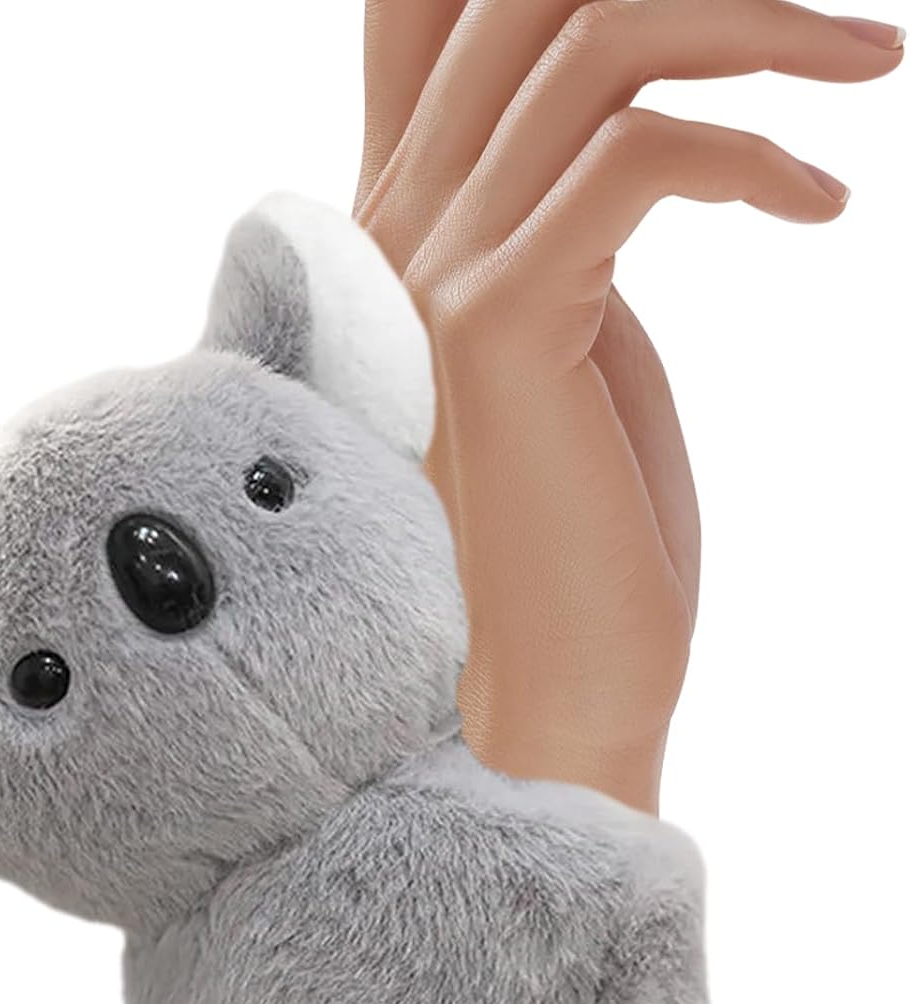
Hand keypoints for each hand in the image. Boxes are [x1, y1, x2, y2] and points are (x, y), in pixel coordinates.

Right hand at [356, 0, 901, 801]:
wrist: (551, 681)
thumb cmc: (580, 524)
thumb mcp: (567, 331)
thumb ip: (562, 211)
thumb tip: (629, 126)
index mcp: (408, 221)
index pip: (426, 11)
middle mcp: (397, 224)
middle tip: (831, 25)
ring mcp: (435, 272)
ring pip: (593, 46)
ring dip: (759, 28)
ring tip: (868, 67)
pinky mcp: (499, 328)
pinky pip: (643, 157)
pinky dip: (758, 155)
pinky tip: (822, 208)